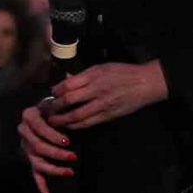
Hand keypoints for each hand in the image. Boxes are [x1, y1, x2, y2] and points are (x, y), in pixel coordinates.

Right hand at [20, 98, 73, 192]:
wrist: (43, 110)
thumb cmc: (52, 106)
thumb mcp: (54, 103)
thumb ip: (59, 110)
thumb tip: (71, 116)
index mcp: (29, 117)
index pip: (39, 129)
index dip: (52, 136)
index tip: (67, 141)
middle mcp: (24, 132)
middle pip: (38, 148)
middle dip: (56, 154)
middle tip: (73, 156)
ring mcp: (26, 147)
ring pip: (37, 162)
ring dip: (54, 169)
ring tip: (70, 172)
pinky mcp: (30, 158)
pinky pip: (34, 173)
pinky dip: (40, 185)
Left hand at [47, 60, 167, 129]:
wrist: (145, 84)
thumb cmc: (124, 72)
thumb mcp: (102, 67)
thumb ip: (84, 76)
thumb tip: (66, 82)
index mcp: (94, 75)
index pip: (68, 84)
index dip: (56, 90)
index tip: (51, 93)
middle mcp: (96, 90)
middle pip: (69, 101)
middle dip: (55, 107)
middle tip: (46, 110)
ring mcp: (102, 105)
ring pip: (76, 116)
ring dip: (62, 120)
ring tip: (53, 122)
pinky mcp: (107, 116)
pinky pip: (88, 123)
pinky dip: (76, 125)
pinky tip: (69, 126)